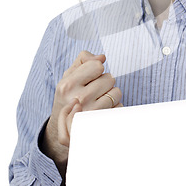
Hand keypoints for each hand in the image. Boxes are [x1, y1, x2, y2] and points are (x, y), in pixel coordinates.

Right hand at [41, 51, 122, 168]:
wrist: (65, 127)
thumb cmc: (69, 96)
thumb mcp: (69, 77)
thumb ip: (83, 61)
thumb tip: (102, 57)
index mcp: (67, 85)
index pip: (97, 66)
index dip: (96, 69)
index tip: (90, 76)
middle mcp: (77, 100)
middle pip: (109, 78)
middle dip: (104, 82)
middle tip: (94, 90)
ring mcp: (90, 114)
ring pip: (116, 92)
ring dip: (111, 94)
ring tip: (99, 99)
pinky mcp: (101, 123)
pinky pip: (120, 107)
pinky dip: (115, 107)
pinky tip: (104, 110)